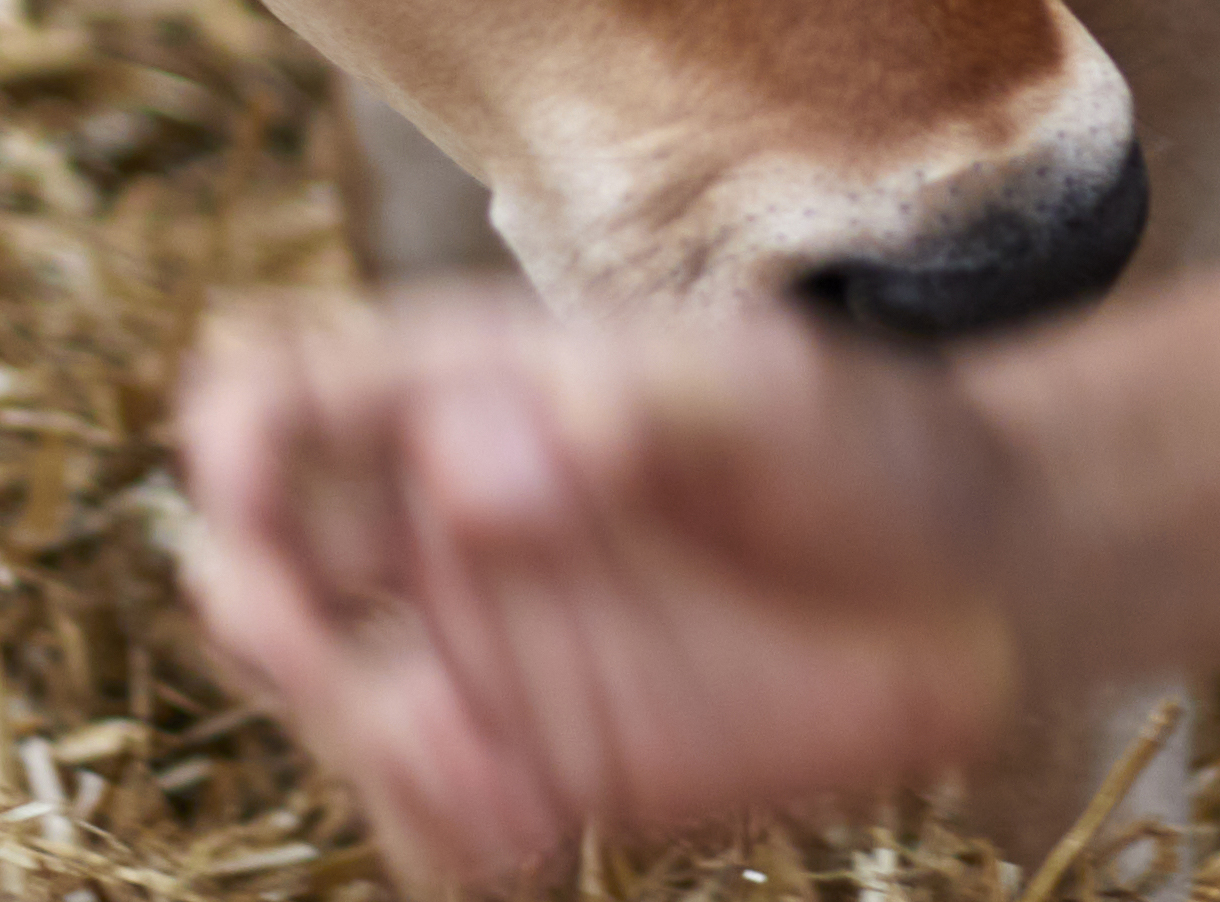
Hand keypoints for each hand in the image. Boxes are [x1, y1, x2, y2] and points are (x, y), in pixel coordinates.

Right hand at [172, 283, 1036, 888]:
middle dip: (261, 609)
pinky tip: (531, 834)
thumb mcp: (772, 390)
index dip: (234, 432)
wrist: (985, 589)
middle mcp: (448, 522)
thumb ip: (629, 409)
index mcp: (474, 390)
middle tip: (334, 659)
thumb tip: (469, 461)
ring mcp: (487, 652)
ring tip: (495, 791)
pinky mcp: (540, 766)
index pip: (284, 383)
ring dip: (368, 751)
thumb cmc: (875, 448)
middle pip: (262, 556)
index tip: (249, 489)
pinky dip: (438, 836)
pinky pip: (426, 821)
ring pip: (332, 705)